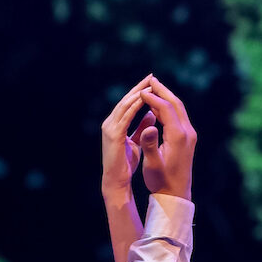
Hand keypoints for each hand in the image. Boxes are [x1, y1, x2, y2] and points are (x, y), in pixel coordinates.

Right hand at [100, 81, 152, 201]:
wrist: (119, 186)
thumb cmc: (130, 170)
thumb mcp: (141, 148)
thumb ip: (144, 132)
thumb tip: (151, 114)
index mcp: (115, 128)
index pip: (131, 104)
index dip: (141, 93)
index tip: (151, 82)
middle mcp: (110, 126)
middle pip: (129, 101)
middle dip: (141, 88)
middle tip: (151, 75)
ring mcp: (110, 130)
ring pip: (127, 105)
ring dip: (138, 93)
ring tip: (149, 82)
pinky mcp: (113, 136)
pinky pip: (127, 116)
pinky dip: (135, 106)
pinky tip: (145, 99)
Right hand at [135, 75, 195, 200]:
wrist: (176, 195)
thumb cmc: (161, 181)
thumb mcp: (152, 164)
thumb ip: (149, 144)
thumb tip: (149, 127)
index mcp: (178, 137)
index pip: (166, 108)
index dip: (153, 97)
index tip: (141, 91)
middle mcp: (187, 133)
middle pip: (175, 103)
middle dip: (162, 91)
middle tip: (150, 79)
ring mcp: (189, 136)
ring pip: (178, 109)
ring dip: (166, 97)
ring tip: (154, 89)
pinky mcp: (188, 140)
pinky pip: (179, 117)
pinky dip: (168, 108)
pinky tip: (159, 107)